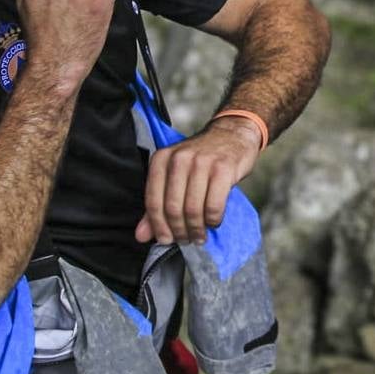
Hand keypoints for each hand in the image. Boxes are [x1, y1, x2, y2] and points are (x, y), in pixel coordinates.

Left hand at [135, 115, 262, 244]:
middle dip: (179, 231)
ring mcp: (202, 162)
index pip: (153, 201)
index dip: (158, 226)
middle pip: (173, 208)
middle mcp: (179, 159)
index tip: (165, 240)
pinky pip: (214, 205)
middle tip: (186, 240)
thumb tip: (142, 235)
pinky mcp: (223, 168)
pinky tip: (214, 222)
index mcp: (161, 159)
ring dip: (197, 229)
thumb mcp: (175, 175)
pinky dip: (213, 220)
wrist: (232, 134)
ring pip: (193, 209)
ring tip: (200, 236)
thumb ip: (158, 203)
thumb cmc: (202, 159)